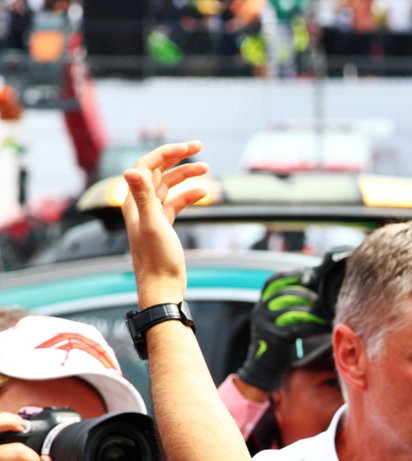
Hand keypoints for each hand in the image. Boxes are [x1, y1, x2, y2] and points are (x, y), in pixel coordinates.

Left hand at [121, 141, 209, 306]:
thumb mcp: (153, 225)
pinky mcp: (163, 226)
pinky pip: (175, 202)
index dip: (167, 152)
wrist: (162, 287)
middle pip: (158, 171)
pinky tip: (203, 193)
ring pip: (168, 186)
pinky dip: (188, 195)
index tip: (190, 147)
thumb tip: (131, 170)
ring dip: (185, 175)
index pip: (147, 165)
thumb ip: (143, 196)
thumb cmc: (157, 260)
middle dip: (178, 158)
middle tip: (199, 148)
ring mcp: (152, 215)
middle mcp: (141, 204)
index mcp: (135, 201)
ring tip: (206, 168)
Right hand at [238, 269, 329, 393]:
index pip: (273, 281)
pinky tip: (324, 327)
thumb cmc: (278, 344)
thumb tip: (314, 293)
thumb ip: (287, 306)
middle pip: (285, 293)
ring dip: (313, 310)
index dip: (291, 275)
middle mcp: (259, 310)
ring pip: (292, 309)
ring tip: (327, 311)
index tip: (310, 274)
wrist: (264, 368)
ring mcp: (264, 323)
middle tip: (323, 297)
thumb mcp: (278, 321)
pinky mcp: (274, 336)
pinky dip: (313, 326)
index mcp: (260, 303)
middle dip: (306, 293)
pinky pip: (298, 327)